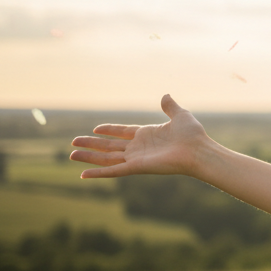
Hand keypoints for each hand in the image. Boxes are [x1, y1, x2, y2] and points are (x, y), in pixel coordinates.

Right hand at [69, 94, 212, 178]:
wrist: (199, 151)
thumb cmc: (193, 135)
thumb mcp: (180, 115)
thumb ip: (170, 106)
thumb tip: (165, 95)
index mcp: (147, 134)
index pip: (123, 132)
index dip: (109, 130)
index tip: (95, 129)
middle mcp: (139, 147)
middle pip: (110, 146)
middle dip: (92, 144)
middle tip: (73, 142)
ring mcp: (137, 158)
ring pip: (107, 158)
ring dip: (89, 157)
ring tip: (71, 155)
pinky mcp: (137, 168)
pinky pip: (114, 171)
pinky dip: (99, 174)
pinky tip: (84, 175)